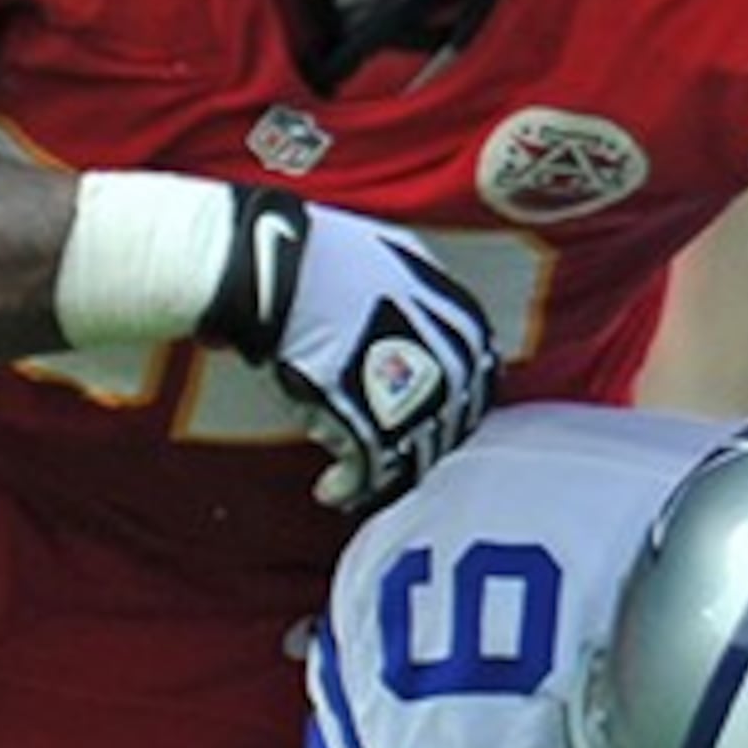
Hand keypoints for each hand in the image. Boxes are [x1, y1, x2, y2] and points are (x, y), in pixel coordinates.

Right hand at [208, 192, 498, 512]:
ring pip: (411, 455)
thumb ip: (429, 295)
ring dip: (385, 474)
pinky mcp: (362, 421)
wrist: (272, 266)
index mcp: (461, 322)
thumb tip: (440, 323)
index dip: (450, 406)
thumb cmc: (325, 255)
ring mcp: (407, 395)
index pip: (475, 382)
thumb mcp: (399, 258)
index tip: (427, 418)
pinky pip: (368, 473)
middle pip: (446, 424)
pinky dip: (350, 487)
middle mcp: (446, 363)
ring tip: (357, 480)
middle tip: (393, 456)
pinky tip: (331, 491)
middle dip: (419, 444)